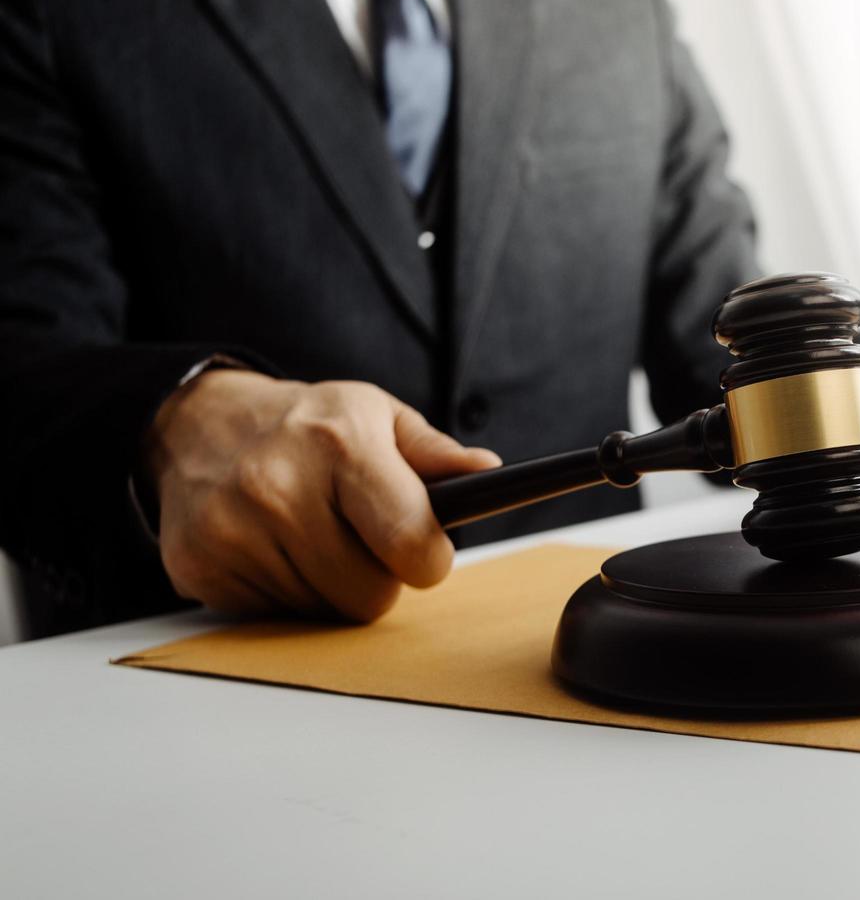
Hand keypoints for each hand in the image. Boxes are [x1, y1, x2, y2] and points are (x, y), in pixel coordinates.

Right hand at [141, 370, 500, 620]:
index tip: (425, 551)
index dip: (429, 557)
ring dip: (331, 587)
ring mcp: (232, 530)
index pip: (410, 539)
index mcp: (340, 444)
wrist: (200, 424)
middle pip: (370, 595)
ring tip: (314, 537)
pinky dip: (286, 594)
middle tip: (360, 538)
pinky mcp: (198, 567)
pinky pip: (276, 617)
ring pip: (325, 613)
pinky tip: (275, 549)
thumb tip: (487, 472)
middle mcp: (279, 487)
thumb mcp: (377, 415)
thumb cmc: (307, 424)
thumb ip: (436, 452)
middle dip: (378, 576)